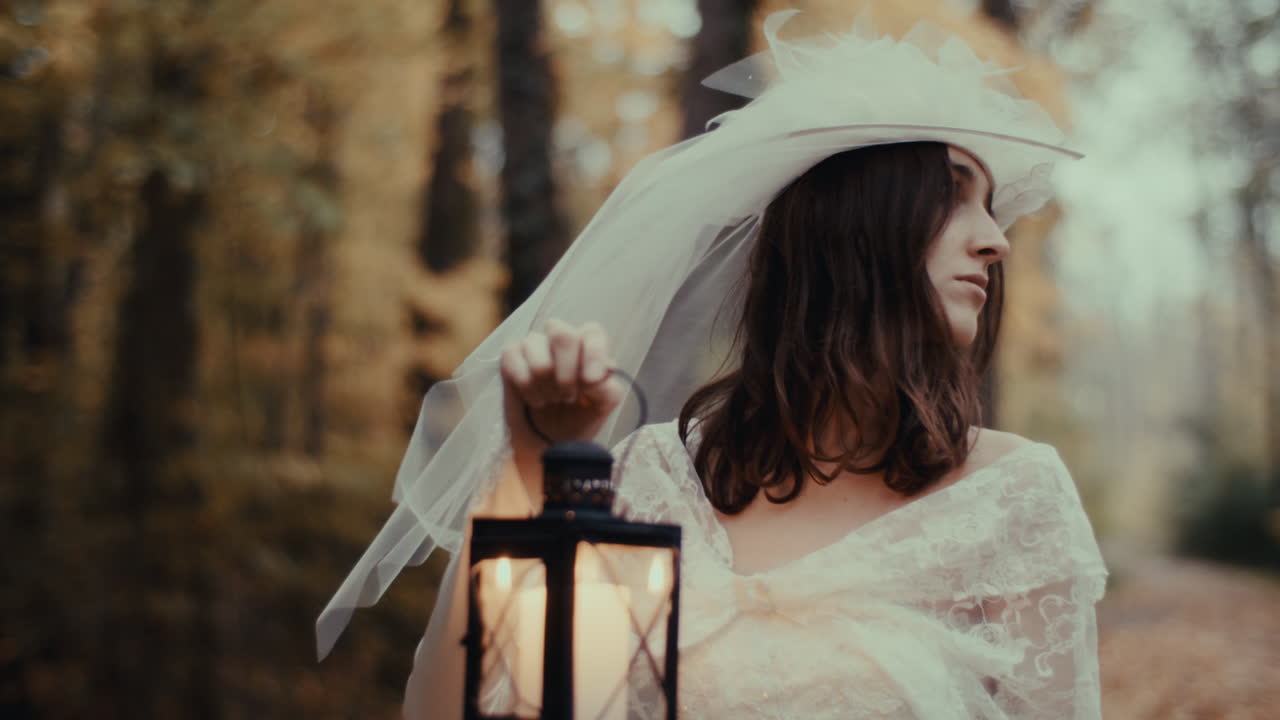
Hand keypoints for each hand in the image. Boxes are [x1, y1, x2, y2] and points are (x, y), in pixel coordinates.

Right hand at [500, 318, 624, 462]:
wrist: (548, 445)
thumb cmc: (577, 420)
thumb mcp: (602, 407)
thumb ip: (608, 388)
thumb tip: (594, 376)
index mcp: (588, 347)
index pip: (592, 332)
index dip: (593, 353)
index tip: (591, 380)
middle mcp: (561, 341)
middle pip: (562, 334)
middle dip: (566, 371)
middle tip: (568, 397)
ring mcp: (534, 346)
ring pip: (534, 344)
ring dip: (544, 382)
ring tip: (551, 400)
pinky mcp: (511, 356)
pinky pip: (513, 356)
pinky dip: (526, 386)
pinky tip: (533, 399)